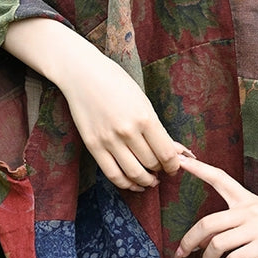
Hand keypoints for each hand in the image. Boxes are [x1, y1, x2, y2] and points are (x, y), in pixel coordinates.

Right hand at [59, 50, 191, 191]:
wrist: (82, 73)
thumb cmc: (117, 83)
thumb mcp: (143, 102)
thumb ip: (157, 129)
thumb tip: (175, 152)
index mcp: (145, 118)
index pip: (166, 154)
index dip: (173, 166)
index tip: (174, 167)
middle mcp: (127, 131)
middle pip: (151, 164)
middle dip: (160, 170)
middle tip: (161, 170)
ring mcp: (108, 140)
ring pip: (134, 173)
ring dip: (145, 182)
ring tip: (150, 181)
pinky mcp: (92, 145)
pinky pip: (112, 174)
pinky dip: (126, 183)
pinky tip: (133, 183)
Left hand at [175, 156, 257, 257]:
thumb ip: (235, 220)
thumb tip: (205, 240)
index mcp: (246, 199)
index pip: (219, 178)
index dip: (198, 169)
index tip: (179, 160)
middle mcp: (249, 211)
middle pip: (207, 223)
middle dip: (189, 241)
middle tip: (181, 254)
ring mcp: (257, 228)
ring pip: (217, 244)